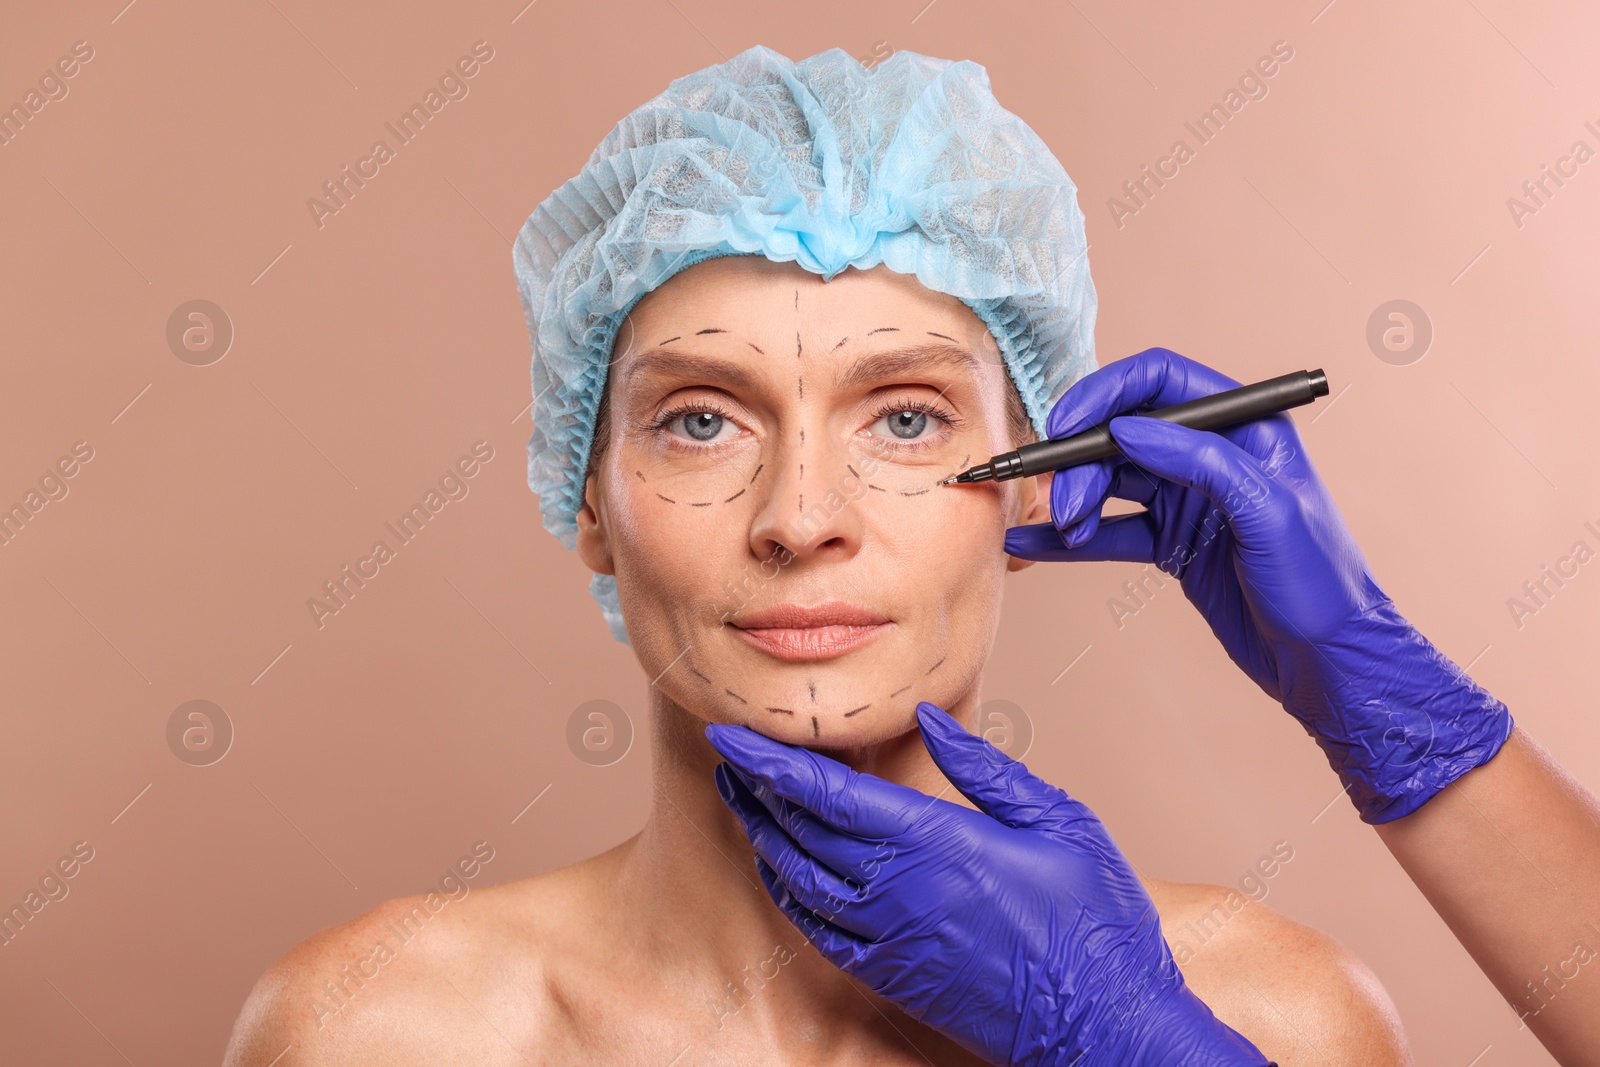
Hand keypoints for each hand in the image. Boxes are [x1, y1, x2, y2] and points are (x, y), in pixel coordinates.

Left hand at [706, 701, 1274, 1066]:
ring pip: (797, 879)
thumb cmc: (1094, 920)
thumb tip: (929, 718)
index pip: (826, 792)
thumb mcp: (1057, 821)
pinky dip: (787, 893)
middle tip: (729, 753)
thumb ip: (985, 768)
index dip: (770, 760)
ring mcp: (888, 938)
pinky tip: (780, 869)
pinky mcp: (890, 977)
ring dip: (763, 834)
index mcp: (937, 843)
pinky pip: (816, 930)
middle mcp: (898, 890)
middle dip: (756, 786)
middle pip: (799, 829)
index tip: (730, 733)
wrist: (1103, 1026)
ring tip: (743, 798)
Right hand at [1004, 347, 1512, 821]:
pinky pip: (1111, 530)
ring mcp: (1190, 500)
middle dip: (1082, 463)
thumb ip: (1201, 461)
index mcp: (1246, 428)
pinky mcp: (1172, 544)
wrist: (1328, 662)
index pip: (1161, 382)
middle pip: (1124, 433)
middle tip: (1063, 504)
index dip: (1105, 394)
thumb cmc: (1321, 585)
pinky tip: (1032, 544)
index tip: (1064, 425)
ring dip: (1076, 500)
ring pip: (1111, 481)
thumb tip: (1129, 429)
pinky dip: (1070, 538)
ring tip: (1060, 530)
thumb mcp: (1267, 512)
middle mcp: (1213, 455)